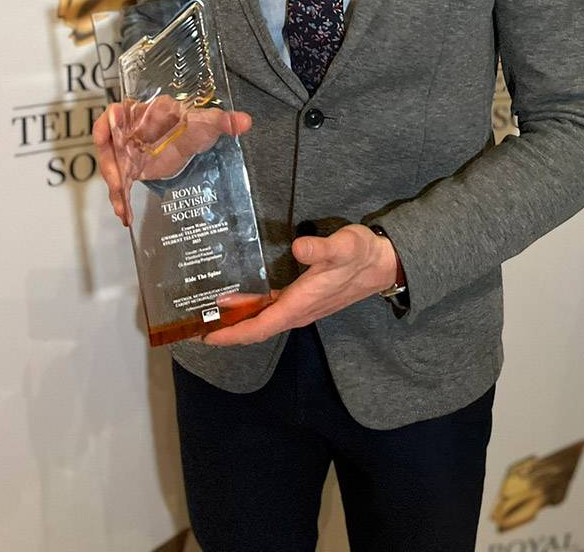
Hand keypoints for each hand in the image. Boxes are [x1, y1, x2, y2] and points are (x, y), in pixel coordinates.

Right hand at [92, 100, 251, 225]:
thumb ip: (224, 121)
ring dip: (115, 188)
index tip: (109, 129)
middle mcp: (130, 131)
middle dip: (110, 164)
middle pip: (108, 144)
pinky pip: (121, 185)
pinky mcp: (132, 169)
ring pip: (112, 168)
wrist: (190, 139)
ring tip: (123, 208)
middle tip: (119, 182)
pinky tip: (126, 217)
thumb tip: (246, 122)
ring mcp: (128, 151)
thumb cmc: (194, 124)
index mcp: (144, 113)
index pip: (117, 112)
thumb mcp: (208, 123)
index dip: (109, 121)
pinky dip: (121, 201)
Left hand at [202, 224, 398, 346]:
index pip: (260, 327)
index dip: (233, 334)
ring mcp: (302, 305)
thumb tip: (300, 248)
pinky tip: (243, 297)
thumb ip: (321, 248)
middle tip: (199, 325)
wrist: (383, 262)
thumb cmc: (361, 254)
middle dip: (230, 330)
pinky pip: (273, 309)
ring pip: (265, 319)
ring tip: (213, 312)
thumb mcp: (343, 247)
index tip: (207, 337)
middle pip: (258, 328)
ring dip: (240, 320)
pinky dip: (255, 308)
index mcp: (301, 304)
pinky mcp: (305, 297)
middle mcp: (299, 310)